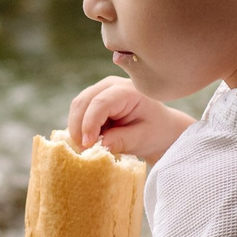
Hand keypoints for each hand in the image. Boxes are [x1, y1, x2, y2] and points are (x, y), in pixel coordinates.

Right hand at [66, 77, 193, 163]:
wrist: (160, 128)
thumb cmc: (155, 131)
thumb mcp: (142, 139)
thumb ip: (122, 141)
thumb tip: (100, 145)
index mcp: (128, 91)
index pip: (101, 103)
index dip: (89, 124)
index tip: (86, 146)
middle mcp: (111, 85)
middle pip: (83, 102)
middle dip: (78, 128)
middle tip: (82, 151)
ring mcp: (100, 90)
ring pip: (77, 107)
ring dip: (77, 129)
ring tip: (87, 148)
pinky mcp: (93, 99)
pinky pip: (79, 112)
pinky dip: (79, 128)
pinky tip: (88, 142)